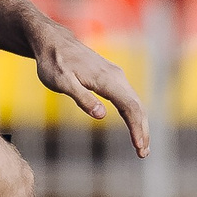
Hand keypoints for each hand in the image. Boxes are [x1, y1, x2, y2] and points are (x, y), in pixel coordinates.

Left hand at [32, 24, 149, 157]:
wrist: (53, 42)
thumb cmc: (54, 62)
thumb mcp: (62, 82)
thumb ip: (82, 98)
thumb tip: (101, 115)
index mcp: (106, 79)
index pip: (130, 107)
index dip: (136, 128)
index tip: (139, 147)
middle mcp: (116, 77)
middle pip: (137, 106)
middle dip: (142, 130)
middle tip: (143, 154)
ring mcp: (115, 76)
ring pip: (135, 103)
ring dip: (140, 124)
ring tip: (141, 147)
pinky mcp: (111, 78)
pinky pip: (128, 98)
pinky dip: (133, 115)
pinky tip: (133, 126)